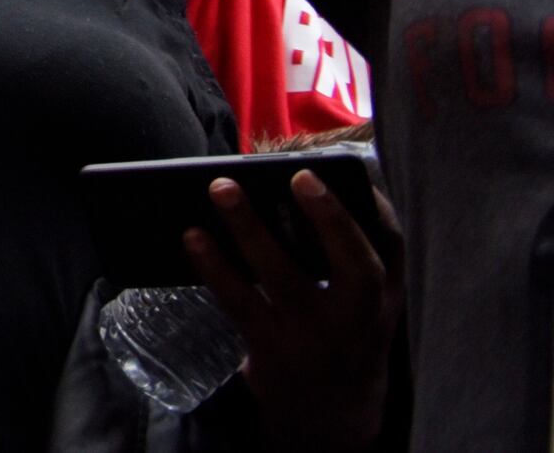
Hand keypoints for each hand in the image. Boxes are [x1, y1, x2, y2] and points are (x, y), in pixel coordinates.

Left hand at [193, 169, 399, 452]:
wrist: (331, 415)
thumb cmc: (341, 333)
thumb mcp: (365, 304)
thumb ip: (348, 257)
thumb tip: (290, 183)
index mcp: (384, 299)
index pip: (394, 251)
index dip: (378, 211)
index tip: (358, 173)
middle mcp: (360, 320)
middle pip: (355, 268)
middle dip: (331, 220)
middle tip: (297, 176)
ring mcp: (316, 338)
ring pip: (285, 278)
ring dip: (251, 230)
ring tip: (222, 188)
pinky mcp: (274, 352)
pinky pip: (240, 302)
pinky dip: (214, 266)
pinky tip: (193, 236)